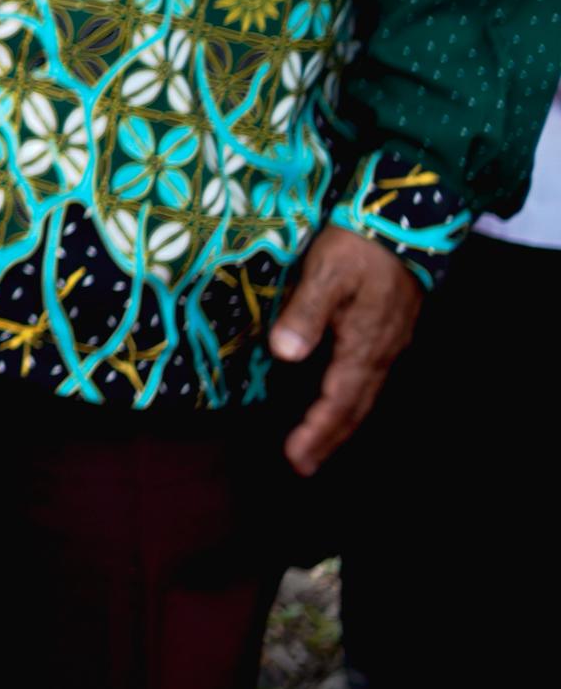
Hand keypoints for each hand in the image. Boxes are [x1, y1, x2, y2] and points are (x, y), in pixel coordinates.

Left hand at [269, 224, 423, 474]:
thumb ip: (305, 313)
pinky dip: (349, 399)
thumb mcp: (325, 273)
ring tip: (315, 445)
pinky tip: (337, 400)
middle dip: (328, 439)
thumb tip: (283, 354)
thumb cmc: (358, 247)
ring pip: (363, 396)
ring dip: (339, 423)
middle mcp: (379, 354)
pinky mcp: (386, 333)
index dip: (316, 432)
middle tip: (302, 466)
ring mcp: (387, 345)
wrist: (405, 221)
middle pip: (354, 408)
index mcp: (363, 346)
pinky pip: (367, 378)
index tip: (295, 458)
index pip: (338, 402)